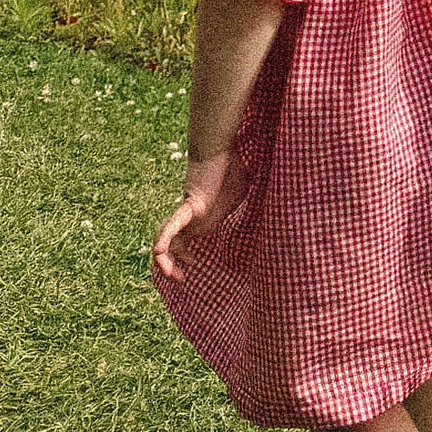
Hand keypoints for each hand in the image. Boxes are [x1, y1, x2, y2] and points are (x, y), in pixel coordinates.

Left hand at [153, 150, 247, 280]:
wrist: (222, 150)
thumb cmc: (232, 168)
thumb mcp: (242, 194)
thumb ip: (247, 207)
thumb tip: (273, 210)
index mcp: (200, 219)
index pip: (182, 242)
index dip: (181, 257)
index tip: (192, 266)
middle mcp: (190, 220)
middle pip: (171, 246)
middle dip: (171, 265)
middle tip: (181, 280)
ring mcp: (187, 214)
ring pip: (166, 241)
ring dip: (165, 261)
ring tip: (173, 276)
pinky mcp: (188, 207)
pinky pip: (172, 227)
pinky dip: (164, 239)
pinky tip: (159, 252)